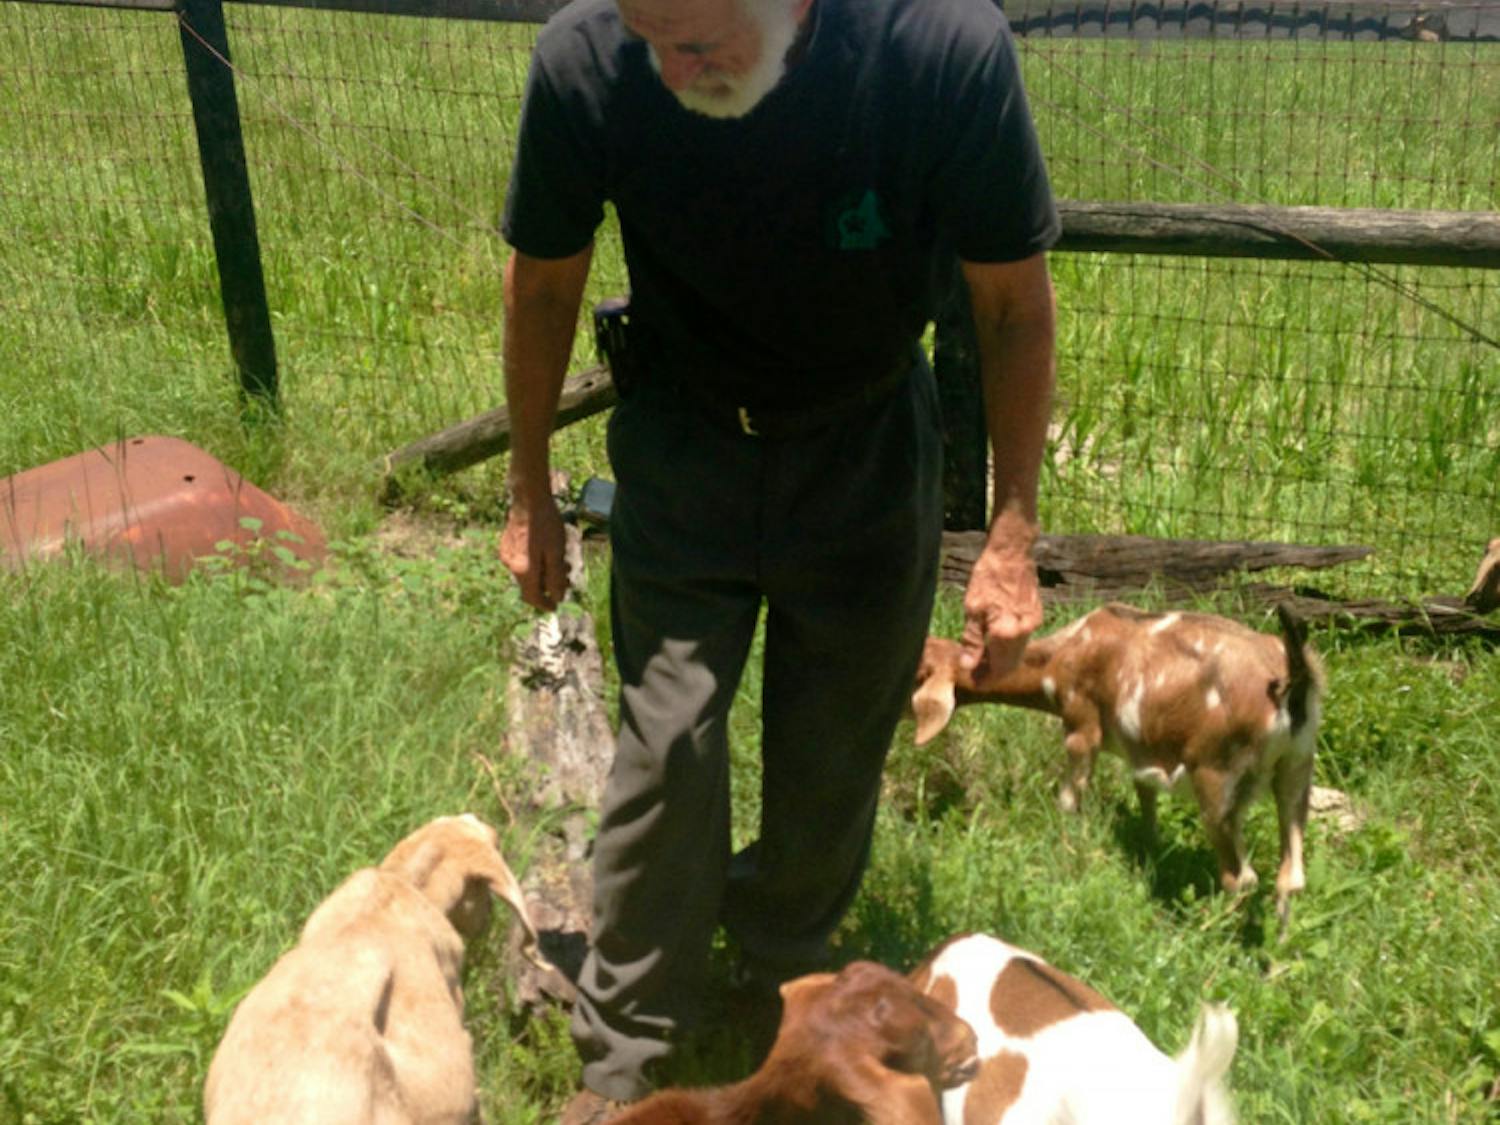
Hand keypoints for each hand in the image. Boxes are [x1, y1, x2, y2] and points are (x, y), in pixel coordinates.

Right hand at [499, 491, 569, 610]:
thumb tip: (556, 598)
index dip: (544, 604)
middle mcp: (511, 566)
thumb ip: (555, 578)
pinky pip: (521, 562)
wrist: (529, 499)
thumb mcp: (556, 553)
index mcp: (523, 570)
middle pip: (529, 585)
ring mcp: (506, 555)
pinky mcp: (505, 545)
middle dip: (548, 585)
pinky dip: (535, 563)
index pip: (532, 597)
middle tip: (566, 578)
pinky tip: (547, 553)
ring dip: (543, 573)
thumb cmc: (546, 525)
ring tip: (562, 562)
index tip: (555, 606)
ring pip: (526, 573)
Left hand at [960, 537, 1041, 686]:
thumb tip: (968, 665)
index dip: (985, 679)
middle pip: (1010, 665)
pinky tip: (996, 643)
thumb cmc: (988, 578)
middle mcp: (1024, 632)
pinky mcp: (1036, 614)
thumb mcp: (972, 609)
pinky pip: (1023, 639)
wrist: (1012, 553)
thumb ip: (972, 641)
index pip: (998, 668)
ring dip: (1002, 661)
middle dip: (994, 673)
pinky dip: (1010, 647)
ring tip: (983, 660)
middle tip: (977, 674)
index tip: (974, 682)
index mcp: (1006, 633)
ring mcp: (1033, 623)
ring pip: (1018, 653)